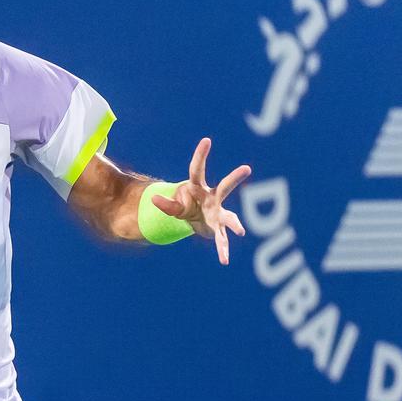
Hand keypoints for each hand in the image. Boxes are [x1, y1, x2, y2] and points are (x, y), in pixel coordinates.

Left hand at [151, 138, 251, 264]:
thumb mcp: (174, 206)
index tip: (207, 140)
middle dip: (235, 178)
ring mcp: (218, 213)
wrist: (196, 219)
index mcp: (198, 188)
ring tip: (240, 231)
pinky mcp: (218, 227)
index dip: (201, 155)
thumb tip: (154, 200)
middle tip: (247, 169)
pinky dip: (222, 249)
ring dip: (235, 224)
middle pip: (225, 186)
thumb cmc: (186, 206)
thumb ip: (166, 204)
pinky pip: (222, 239)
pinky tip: (224, 260)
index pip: (198, 169)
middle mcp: (213, 198)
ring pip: (229, 217)